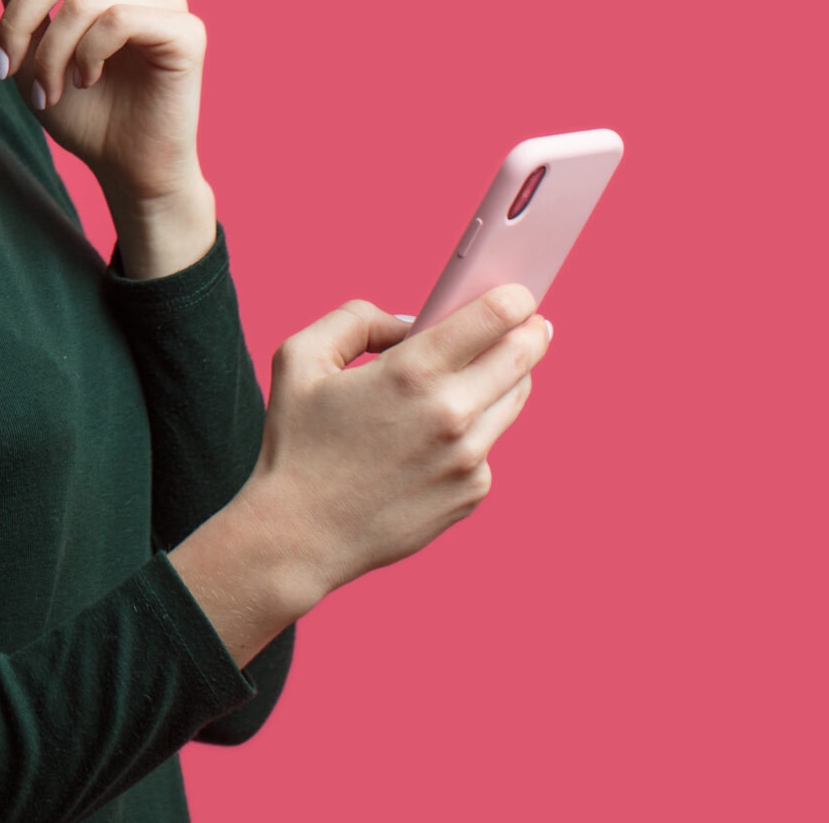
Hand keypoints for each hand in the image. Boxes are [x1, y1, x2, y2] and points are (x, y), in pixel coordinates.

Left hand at [0, 0, 208, 252]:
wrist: (121, 166)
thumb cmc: (80, 110)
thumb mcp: (31, 45)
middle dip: (19, 19)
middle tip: (6, 68)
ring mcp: (168, 2)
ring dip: (50, 49)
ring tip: (46, 89)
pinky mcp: (186, 30)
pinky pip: (117, 18)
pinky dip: (86, 53)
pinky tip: (84, 80)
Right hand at [248, 284, 552, 603]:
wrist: (300, 534)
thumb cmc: (296, 443)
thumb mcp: (300, 357)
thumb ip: (357, 320)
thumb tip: (412, 322)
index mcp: (409, 372)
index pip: (493, 317)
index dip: (513, 298)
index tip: (520, 293)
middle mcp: (450, 414)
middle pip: (523, 356)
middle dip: (531, 331)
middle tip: (532, 322)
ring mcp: (468, 458)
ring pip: (513, 400)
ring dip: (508, 377)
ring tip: (490, 368)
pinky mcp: (472, 492)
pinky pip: (487, 445)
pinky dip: (473, 430)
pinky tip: (437, 435)